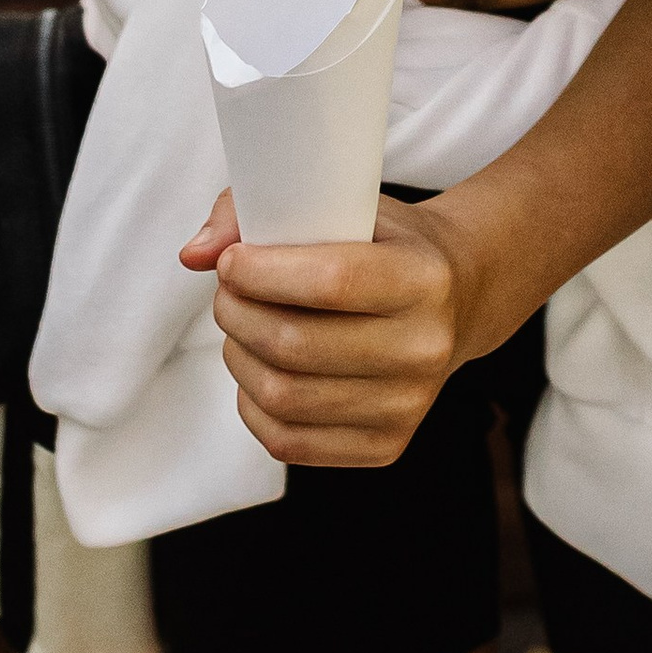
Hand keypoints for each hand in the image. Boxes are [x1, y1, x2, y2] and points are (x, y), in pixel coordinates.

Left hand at [180, 185, 529, 466]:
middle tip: (228, 293)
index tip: (232, 261)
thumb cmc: (386, 246)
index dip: (263, 272)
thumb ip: (262, 211)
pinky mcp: (385, 447)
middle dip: (237, 314)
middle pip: (295, 346)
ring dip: (239, 358)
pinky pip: (287, 442)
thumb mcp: (346, 206)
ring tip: (241, 329)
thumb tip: (195, 254)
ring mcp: (408, 405)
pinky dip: (253, 406)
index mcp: (426, 278)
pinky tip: (260, 371)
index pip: (331, 281)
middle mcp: (426, 348)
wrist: (456, 301)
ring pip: (283, 397)